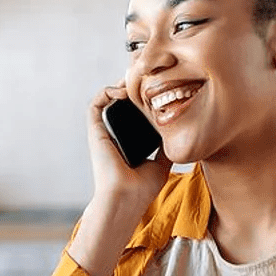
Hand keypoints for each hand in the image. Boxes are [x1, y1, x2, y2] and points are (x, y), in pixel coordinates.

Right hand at [87, 81, 171, 211]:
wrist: (126, 198)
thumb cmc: (141, 189)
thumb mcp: (161, 164)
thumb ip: (166, 149)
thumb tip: (180, 135)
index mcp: (127, 142)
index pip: (133, 114)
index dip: (142, 98)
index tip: (156, 88)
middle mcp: (114, 135)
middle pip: (120, 103)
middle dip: (132, 87)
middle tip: (147, 78)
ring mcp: (104, 133)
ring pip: (106, 99)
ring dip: (119, 85)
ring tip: (135, 81)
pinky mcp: (95, 132)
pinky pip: (95, 105)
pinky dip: (106, 92)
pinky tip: (122, 92)